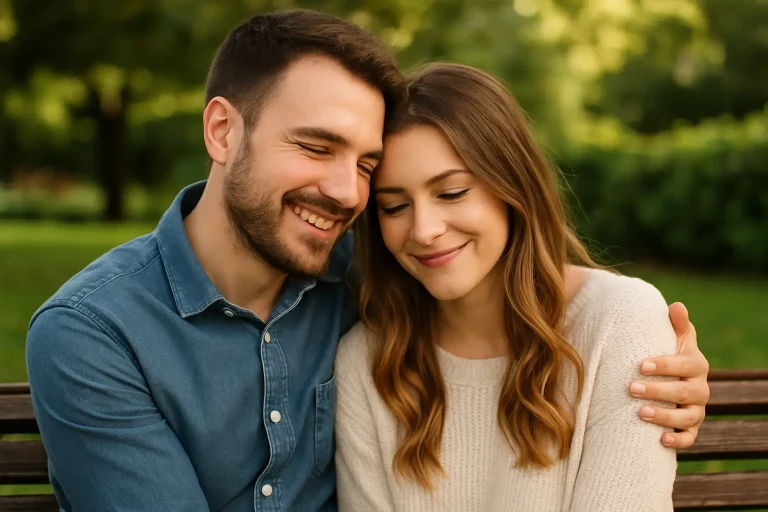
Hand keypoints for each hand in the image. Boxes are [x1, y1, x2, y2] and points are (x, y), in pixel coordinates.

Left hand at [628, 302, 709, 448]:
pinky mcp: (691, 428)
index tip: (640, 365)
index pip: (685, 365)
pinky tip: (661, 439)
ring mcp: (696, 410)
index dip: (665, 365)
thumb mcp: (674, 337)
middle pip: (684, 392)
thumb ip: (675, 323)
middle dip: (658, 390)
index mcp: (696, 364)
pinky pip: (690, 438)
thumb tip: (676, 306)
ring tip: (640, 412)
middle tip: (631, 388)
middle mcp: (700, 388)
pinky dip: (678, 440)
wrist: (671, 378)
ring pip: (687, 417)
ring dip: (665, 416)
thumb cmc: (668, 353)